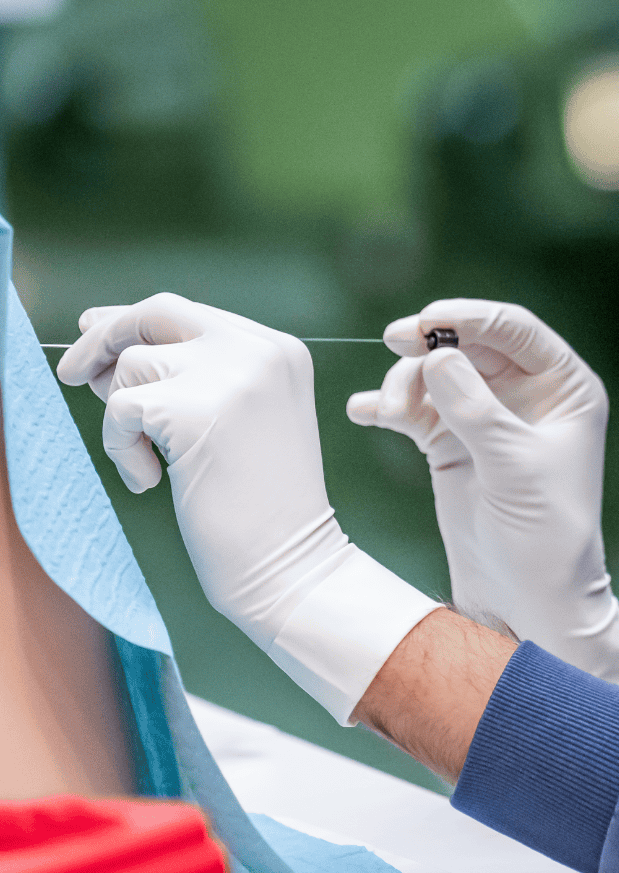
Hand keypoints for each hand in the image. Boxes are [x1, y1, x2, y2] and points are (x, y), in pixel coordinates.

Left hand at [57, 294, 440, 722]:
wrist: (291, 560)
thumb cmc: (260, 502)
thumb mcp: (239, 419)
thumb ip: (189, 376)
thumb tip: (102, 342)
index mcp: (279, 350)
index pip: (189, 314)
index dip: (134, 324)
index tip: (96, 340)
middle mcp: (259, 350)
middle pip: (157, 313)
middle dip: (104, 339)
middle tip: (72, 375)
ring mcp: (229, 376)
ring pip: (132, 365)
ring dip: (122, 417)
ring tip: (153, 463)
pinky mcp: (193, 410)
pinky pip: (120, 410)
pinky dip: (121, 449)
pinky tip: (150, 480)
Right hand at [346, 299, 618, 694]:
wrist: (529, 600)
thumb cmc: (545, 534)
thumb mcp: (514, 466)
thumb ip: (476, 410)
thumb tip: (437, 355)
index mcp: (565, 387)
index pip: (516, 330)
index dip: (472, 317)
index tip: (428, 320)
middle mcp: (528, 394)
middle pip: (471, 345)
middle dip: (431, 344)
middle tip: (394, 341)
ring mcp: (487, 418)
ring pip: (438, 373)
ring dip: (407, 382)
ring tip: (390, 410)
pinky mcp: (453, 444)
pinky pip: (417, 409)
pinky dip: (390, 407)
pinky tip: (365, 411)